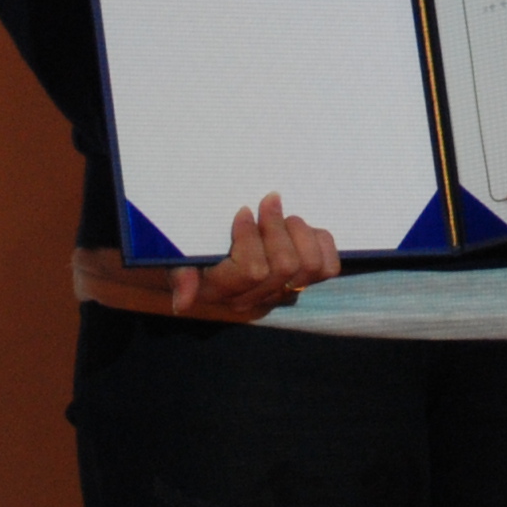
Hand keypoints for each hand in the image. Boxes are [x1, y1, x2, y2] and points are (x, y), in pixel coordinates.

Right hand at [164, 193, 339, 317]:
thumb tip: (182, 303)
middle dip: (277, 227)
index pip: (252, 270)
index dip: (251, 237)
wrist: (212, 259)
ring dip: (299, 233)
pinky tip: (302, 229)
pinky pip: (328, 267)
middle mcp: (256, 298)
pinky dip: (320, 242)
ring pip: (309, 266)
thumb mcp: (179, 261)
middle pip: (284, 266)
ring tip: (285, 217)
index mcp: (225, 291)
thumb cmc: (194, 254)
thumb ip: (181, 278)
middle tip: (268, 203)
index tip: (244, 212)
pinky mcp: (305, 283)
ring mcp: (283, 292)